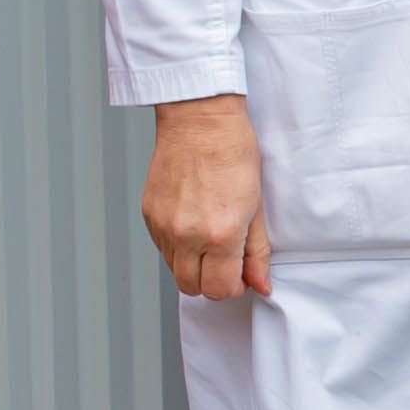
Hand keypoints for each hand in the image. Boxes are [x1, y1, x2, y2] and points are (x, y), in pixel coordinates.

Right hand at [144, 96, 272, 299]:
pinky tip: (193, 221)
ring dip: (193, 264)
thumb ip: (256, 252)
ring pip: (174, 270)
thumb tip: (261, 284)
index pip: (219, 289)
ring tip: (209, 235)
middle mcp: (186, 235)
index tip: (240, 271)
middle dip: (211, 281)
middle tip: (226, 259)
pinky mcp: (149, 215)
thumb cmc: (232, 153)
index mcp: (220, 235)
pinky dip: (178, 246)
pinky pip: (162, 248)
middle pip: (192, 288)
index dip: (233, 285)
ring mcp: (163, 226)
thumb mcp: (256, 205)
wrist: (200, 120)